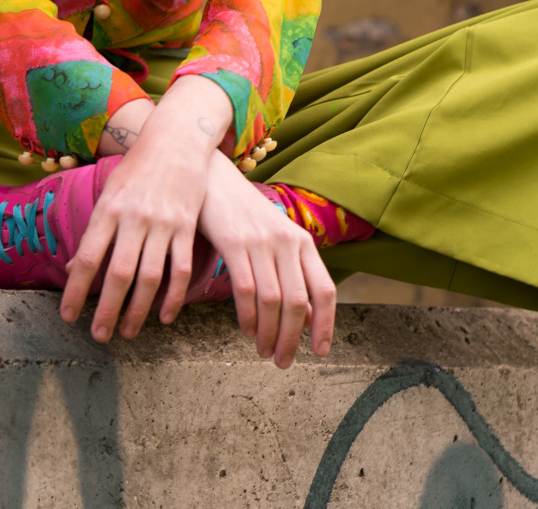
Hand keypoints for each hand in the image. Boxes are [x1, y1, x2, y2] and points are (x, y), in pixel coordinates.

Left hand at [58, 78, 231, 341]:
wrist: (175, 141)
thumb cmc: (134, 170)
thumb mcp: (107, 195)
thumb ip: (93, 233)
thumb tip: (70, 271)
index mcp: (107, 210)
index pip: (86, 259)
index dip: (76, 291)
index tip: (68, 316)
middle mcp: (133, 219)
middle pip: (118, 274)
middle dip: (107, 310)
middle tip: (99, 336)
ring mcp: (162, 223)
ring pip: (150, 276)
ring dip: (139, 310)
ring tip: (129, 332)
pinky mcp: (186, 227)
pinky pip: (181, 268)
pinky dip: (174, 296)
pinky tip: (165, 316)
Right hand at [195, 152, 337, 368]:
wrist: (212, 176)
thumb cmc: (243, 213)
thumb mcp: (275, 238)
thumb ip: (292, 273)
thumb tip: (309, 315)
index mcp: (302, 241)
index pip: (324, 289)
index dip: (325, 325)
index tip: (320, 352)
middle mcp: (287, 241)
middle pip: (298, 301)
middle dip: (293, 339)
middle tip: (283, 362)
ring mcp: (261, 241)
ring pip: (273, 300)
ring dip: (269, 333)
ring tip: (263, 352)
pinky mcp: (234, 241)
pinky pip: (246, 288)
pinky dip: (247, 316)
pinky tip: (245, 329)